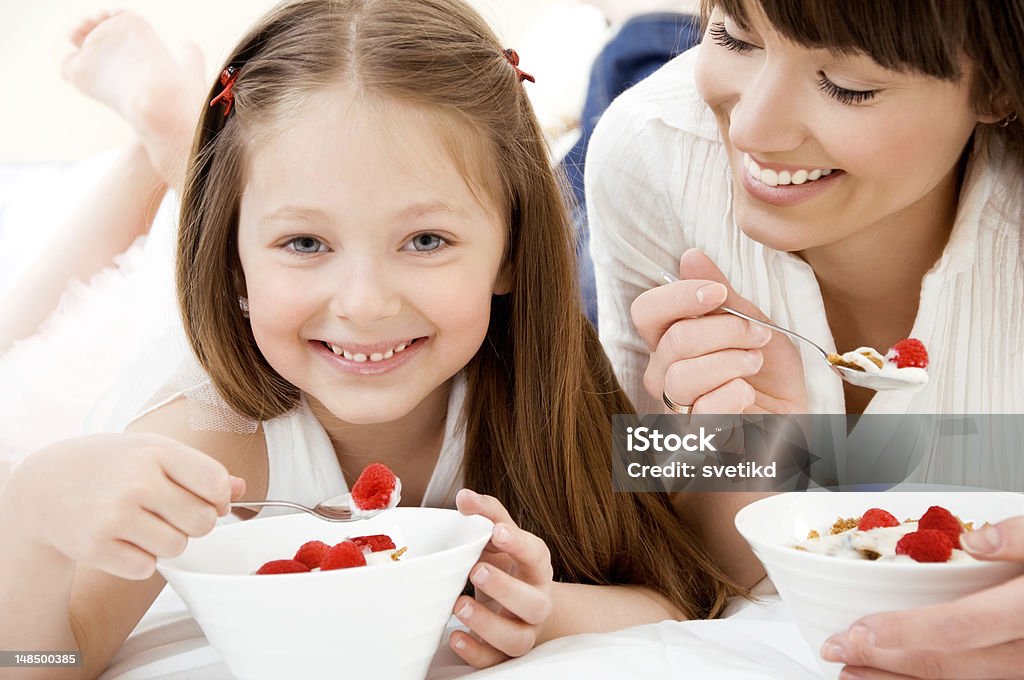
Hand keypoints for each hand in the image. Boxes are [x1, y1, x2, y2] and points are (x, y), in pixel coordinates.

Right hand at [3, 433, 245, 579]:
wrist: (45, 487)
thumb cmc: (111, 466)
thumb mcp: (153, 452)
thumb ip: (200, 470)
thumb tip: (242, 489)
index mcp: (157, 452)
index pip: (216, 483)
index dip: (219, 499)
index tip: (206, 499)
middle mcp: (137, 482)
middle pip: (203, 522)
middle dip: (194, 524)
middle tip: (170, 514)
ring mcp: (115, 515)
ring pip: (177, 547)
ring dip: (167, 542)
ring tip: (143, 524)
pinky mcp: (96, 546)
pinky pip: (146, 568)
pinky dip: (139, 560)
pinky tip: (122, 540)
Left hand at [450, 488, 553, 667]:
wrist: (521, 607)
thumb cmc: (507, 566)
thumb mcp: (501, 539)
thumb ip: (487, 515)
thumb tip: (464, 496)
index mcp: (536, 568)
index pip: (537, 554)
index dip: (518, 543)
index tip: (496, 531)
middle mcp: (536, 602)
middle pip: (532, 602)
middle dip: (505, 588)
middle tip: (475, 570)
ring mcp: (523, 631)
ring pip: (517, 639)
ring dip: (488, 624)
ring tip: (458, 605)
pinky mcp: (504, 654)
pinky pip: (495, 661)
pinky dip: (476, 651)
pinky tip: (456, 636)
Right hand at [631, 248, 807, 413]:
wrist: (794, 423)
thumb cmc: (771, 377)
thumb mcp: (755, 325)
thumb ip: (724, 297)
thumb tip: (691, 257)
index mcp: (670, 342)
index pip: (647, 311)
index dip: (679, 297)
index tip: (718, 294)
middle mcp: (663, 374)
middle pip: (673, 340)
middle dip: (726, 330)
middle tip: (758, 336)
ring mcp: (675, 408)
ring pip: (683, 376)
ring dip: (732, 362)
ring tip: (754, 364)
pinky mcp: (694, 438)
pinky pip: (704, 410)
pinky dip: (735, 394)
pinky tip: (747, 394)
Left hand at [822, 517, 1023, 678]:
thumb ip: (1021, 540)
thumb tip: (977, 540)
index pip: (955, 627)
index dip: (901, 631)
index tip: (857, 630)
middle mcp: (1023, 651)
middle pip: (943, 663)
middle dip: (881, 659)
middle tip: (837, 649)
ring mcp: (1021, 668)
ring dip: (897, 678)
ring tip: (852, 672)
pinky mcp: (1015, 671)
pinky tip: (895, 676)